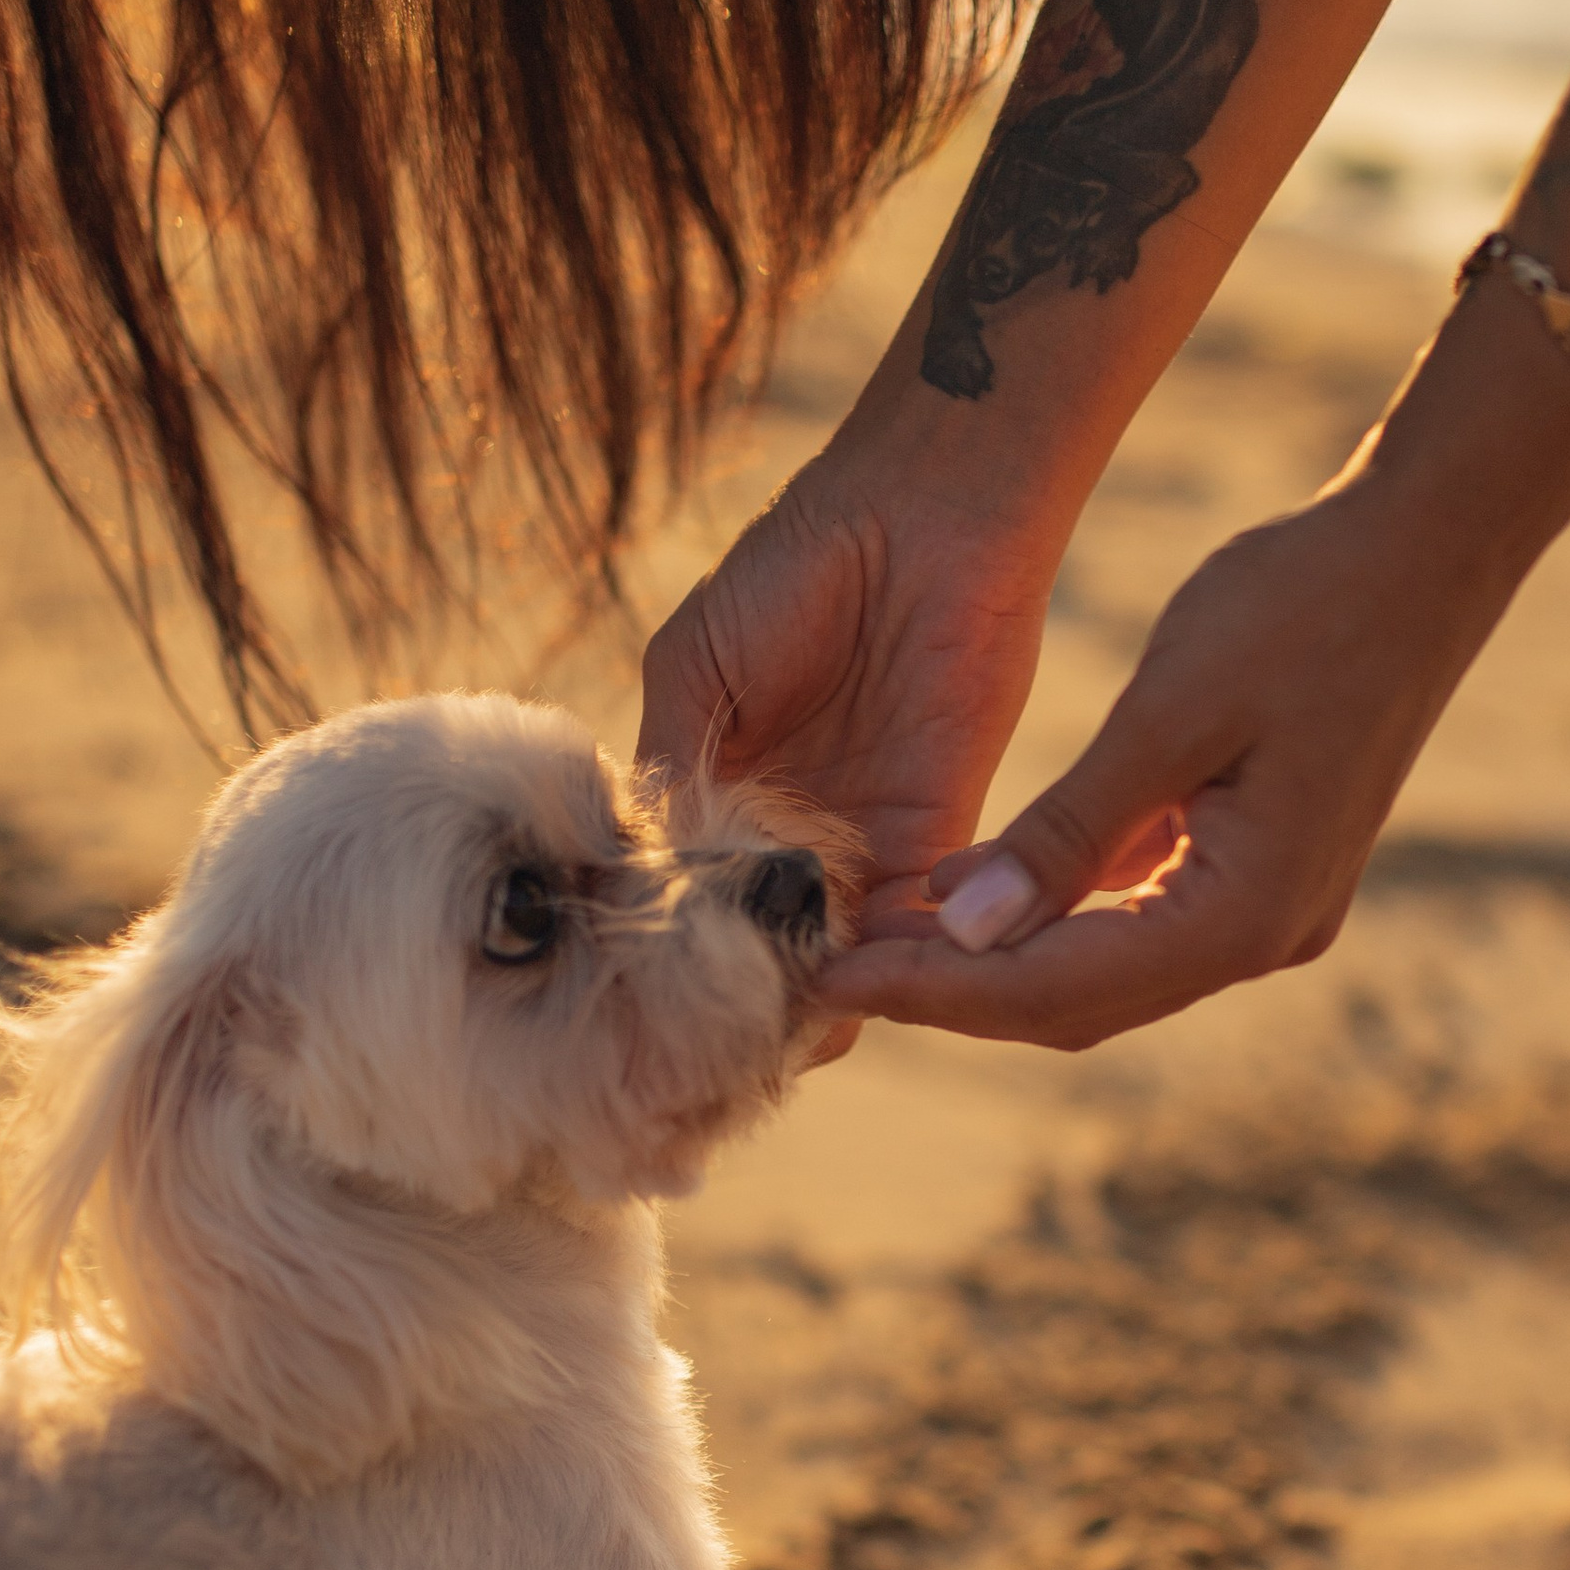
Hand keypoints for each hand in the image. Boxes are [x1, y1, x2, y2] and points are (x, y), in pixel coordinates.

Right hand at [636, 439, 1064, 1045]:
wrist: (919, 512)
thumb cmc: (793, 565)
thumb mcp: (694, 669)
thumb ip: (668, 770)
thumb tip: (633, 874)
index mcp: (727, 793)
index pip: (695, 896)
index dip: (669, 950)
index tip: (634, 1012)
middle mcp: (795, 832)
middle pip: (766, 942)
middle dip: (741, 997)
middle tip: (704, 1058)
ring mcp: (864, 836)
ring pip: (834, 948)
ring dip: (806, 993)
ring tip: (764, 1040)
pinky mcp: (936, 826)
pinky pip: (906, 917)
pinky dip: (876, 960)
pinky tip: (836, 993)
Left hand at [812, 441, 1526, 1052]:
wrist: (1428, 549)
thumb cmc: (1303, 609)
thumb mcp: (1168, 714)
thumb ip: (1064, 835)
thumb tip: (961, 933)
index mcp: (1247, 914)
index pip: (1059, 990)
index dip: (937, 993)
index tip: (831, 978)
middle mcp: (1266, 937)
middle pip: (1078, 1003)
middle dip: (955, 994)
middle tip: (832, 969)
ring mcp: (1272, 909)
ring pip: (1105, 971)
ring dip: (998, 961)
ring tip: (881, 937)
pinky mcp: (1261, 868)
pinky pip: (1139, 920)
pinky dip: (1056, 914)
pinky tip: (973, 890)